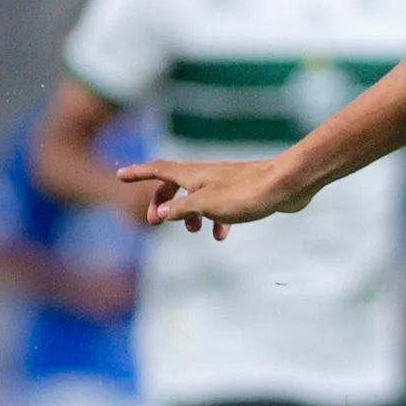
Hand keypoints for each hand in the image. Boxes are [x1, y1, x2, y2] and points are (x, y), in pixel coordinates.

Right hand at [116, 154, 307, 238]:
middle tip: (154, 222)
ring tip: (192, 232)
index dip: (138, 173)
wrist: (286, 185)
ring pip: (196, 197)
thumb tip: (162, 214)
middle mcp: (205, 174)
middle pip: (174, 184)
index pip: (157, 170)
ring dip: (189, 215)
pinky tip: (221, 235)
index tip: (120, 175)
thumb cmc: (246, 193)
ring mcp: (223, 182)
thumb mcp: (207, 205)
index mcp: (192, 174)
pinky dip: (215, 220)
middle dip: (162, 202)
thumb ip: (182, 210)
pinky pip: (218, 206)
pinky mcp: (239, 192)